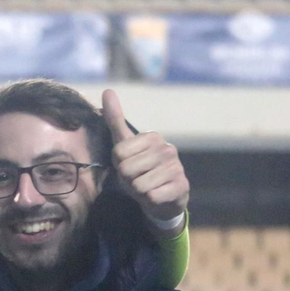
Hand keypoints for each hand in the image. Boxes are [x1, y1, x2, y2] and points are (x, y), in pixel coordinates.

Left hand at [102, 89, 188, 225]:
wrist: (161, 198)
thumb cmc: (139, 170)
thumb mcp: (124, 145)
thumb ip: (115, 119)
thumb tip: (107, 90)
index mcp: (153, 137)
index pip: (118, 154)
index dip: (119, 165)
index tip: (129, 166)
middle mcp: (168, 148)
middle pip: (127, 170)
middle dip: (128, 180)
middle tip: (137, 179)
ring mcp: (177, 167)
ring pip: (139, 185)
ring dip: (138, 191)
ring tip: (146, 187)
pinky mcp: (182, 186)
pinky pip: (152, 196)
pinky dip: (149, 200)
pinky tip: (156, 196)